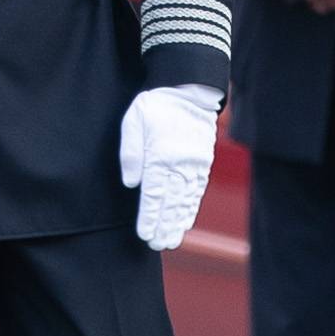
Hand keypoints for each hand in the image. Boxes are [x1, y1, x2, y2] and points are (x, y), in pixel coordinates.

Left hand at [119, 85, 219, 251]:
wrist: (188, 90)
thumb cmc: (155, 105)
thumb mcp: (133, 122)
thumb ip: (131, 153)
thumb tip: (132, 183)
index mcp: (161, 154)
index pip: (154, 193)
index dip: (149, 216)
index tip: (144, 234)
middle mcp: (181, 163)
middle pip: (171, 202)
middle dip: (163, 226)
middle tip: (157, 245)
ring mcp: (195, 164)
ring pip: (186, 200)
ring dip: (177, 222)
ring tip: (170, 241)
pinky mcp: (203, 162)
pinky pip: (197, 190)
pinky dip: (191, 208)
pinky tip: (185, 222)